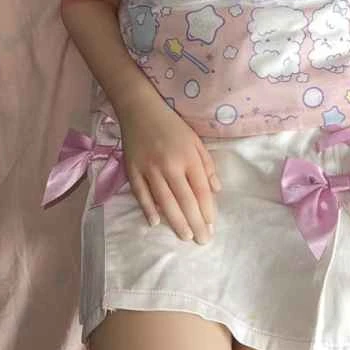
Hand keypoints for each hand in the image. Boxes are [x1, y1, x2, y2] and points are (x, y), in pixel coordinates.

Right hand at [117, 100, 220, 245]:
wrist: (140, 109)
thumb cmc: (172, 125)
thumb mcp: (195, 140)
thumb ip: (206, 165)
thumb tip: (216, 190)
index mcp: (188, 157)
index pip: (201, 190)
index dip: (207, 210)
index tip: (211, 225)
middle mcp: (170, 165)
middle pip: (185, 200)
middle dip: (195, 223)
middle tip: (201, 240)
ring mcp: (149, 168)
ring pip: (164, 201)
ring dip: (175, 221)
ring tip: (184, 236)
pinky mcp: (132, 169)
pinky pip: (141, 193)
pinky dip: (148, 209)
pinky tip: (155, 222)